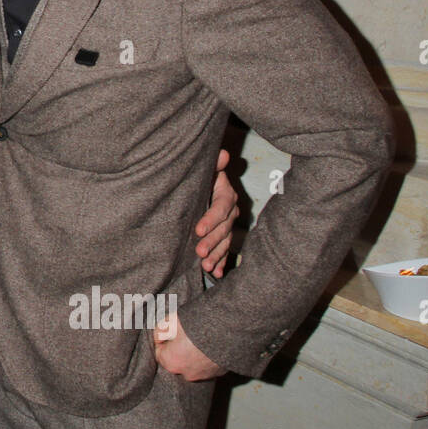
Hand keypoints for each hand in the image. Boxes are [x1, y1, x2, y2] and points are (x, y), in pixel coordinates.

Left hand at [153, 311, 225, 380]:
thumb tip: (160, 338)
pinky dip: (206, 357)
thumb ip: (160, 331)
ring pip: (192, 363)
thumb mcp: (171, 322)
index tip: (170, 331)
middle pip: (177, 360)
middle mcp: (187, 374)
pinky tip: (209, 344)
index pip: (160, 353)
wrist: (228, 329)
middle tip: (185, 333)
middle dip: (178, 348)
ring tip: (198, 338)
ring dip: (193, 353)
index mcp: (172, 362)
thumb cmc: (196, 325)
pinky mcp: (218, 373)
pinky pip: (207, 365)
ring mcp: (204, 375)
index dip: (164, 340)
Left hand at [195, 149, 238, 277]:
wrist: (204, 185)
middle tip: (199, 252)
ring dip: (216, 255)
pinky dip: (220, 263)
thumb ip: (214, 164)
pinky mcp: (224, 237)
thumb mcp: (207, 170)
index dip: (210, 219)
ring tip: (205, 267)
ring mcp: (229, 226)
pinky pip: (225, 251)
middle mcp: (231, 212)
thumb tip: (223, 154)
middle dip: (212, 242)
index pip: (220, 208)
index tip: (197, 229)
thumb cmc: (203, 177)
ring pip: (225, 242)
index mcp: (226, 195)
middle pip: (223, 229)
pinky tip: (215, 274)